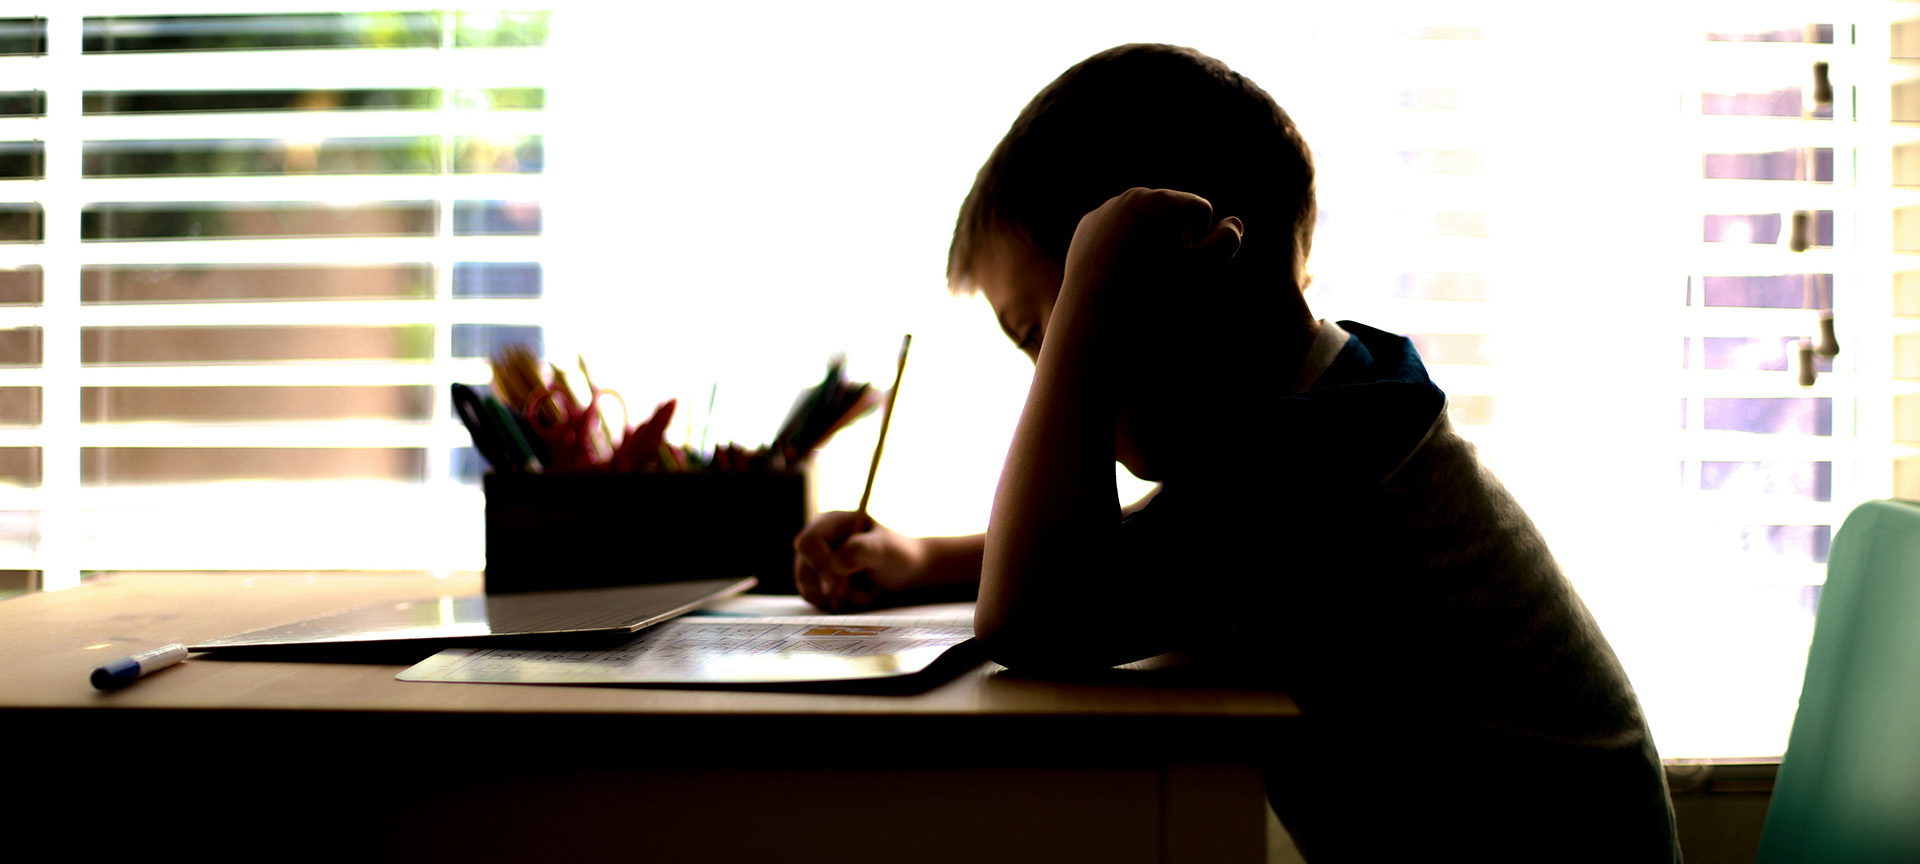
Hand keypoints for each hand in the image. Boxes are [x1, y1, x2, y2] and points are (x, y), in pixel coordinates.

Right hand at [791, 511, 925, 611]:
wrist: (904, 570)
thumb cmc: (896, 554)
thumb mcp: (885, 548)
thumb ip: (860, 550)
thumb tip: (834, 566)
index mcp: (831, 523)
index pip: (808, 543)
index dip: (820, 565)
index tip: (837, 585)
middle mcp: (819, 541)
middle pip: (804, 568)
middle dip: (832, 586)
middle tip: (862, 591)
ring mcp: (815, 561)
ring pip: (807, 585)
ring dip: (837, 595)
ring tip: (865, 590)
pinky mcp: (817, 580)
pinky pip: (814, 597)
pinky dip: (835, 601)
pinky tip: (856, 594)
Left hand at [1062, 187, 1241, 305]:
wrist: (1097, 311)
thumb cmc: (1156, 292)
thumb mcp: (1202, 271)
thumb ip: (1226, 243)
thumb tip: (1234, 222)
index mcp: (1167, 200)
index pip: (1201, 211)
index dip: (1198, 240)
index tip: (1181, 263)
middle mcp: (1137, 195)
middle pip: (1170, 212)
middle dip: (1171, 236)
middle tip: (1158, 270)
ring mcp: (1109, 208)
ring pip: (1141, 220)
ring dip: (1146, 238)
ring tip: (1136, 270)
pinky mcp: (1089, 224)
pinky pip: (1115, 229)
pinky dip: (1119, 244)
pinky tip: (1115, 269)